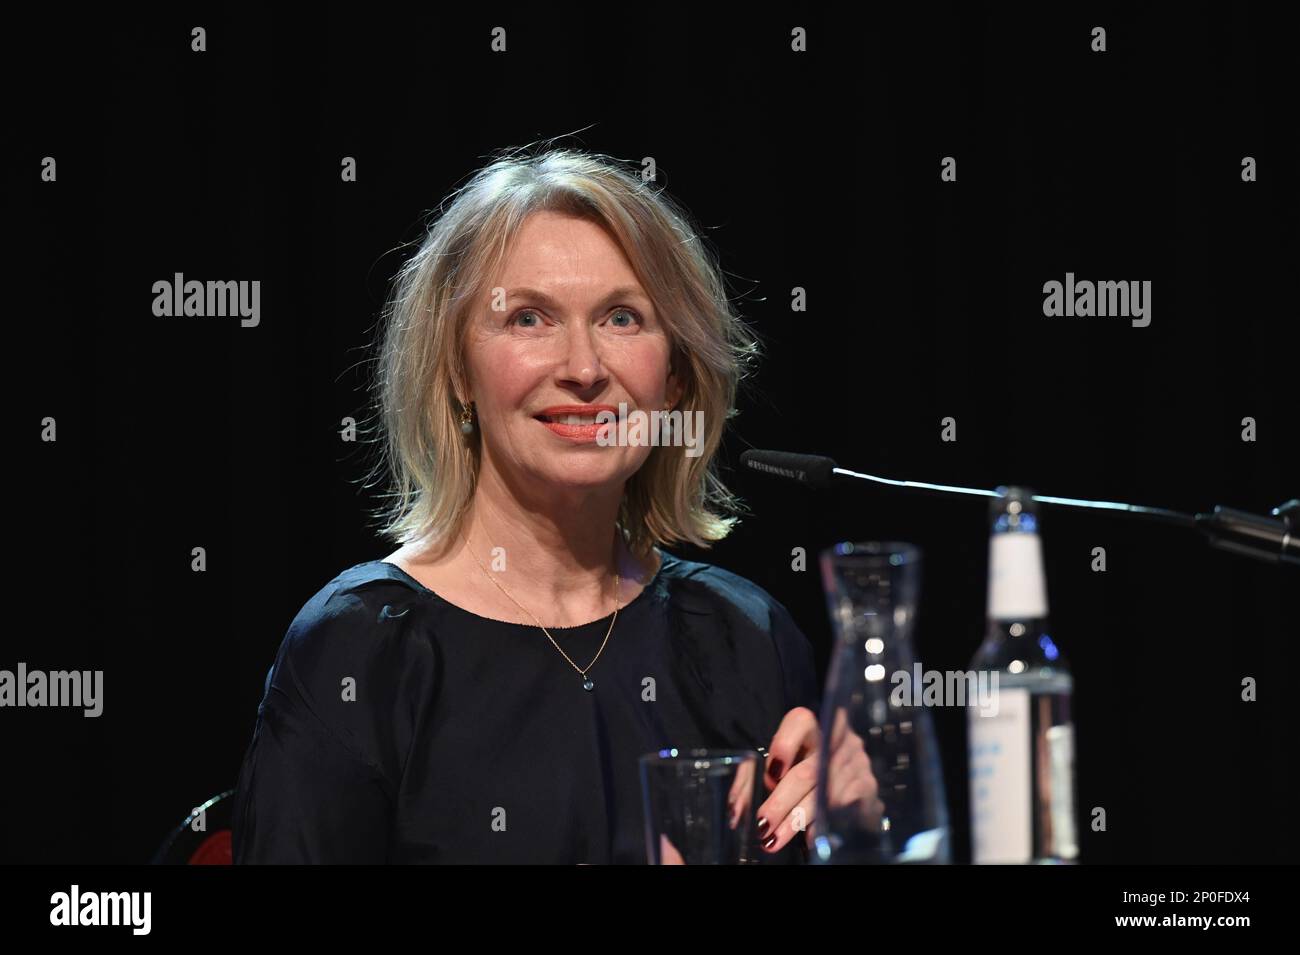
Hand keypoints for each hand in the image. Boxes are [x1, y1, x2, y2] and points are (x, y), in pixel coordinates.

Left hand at [756, 706, 883, 853]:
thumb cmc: (796, 767)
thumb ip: (749, 781)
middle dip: (782, 802)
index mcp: (811, 726)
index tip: (769, 774)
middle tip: (763, 823)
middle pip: (808, 770)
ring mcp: (854, 762)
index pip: (800, 721)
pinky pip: (845, 808)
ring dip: (797, 820)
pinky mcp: (866, 786)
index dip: (784, 745)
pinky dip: (824, 826)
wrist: (840, 776)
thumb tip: (736, 809)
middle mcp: (836, 739)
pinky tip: (809, 838)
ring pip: (823, 795)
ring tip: (775, 838)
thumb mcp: (770, 766)